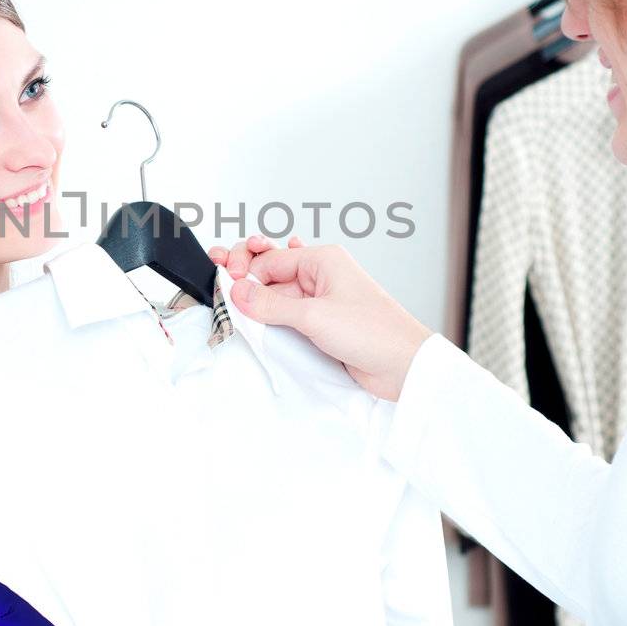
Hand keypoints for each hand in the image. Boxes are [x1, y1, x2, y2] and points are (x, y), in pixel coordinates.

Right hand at [208, 237, 432, 401]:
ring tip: (232, 300)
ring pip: (278, 294)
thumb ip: (271, 304)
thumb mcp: (314, 316)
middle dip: (246, 275)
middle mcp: (321, 276)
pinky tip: (261, 309)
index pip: (270, 259)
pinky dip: (273, 312)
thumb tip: (237, 291)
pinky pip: (289, 314)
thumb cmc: (375, 332)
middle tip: (222, 281)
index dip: (245, 271)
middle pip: (271, 272)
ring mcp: (321, 301)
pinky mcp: (322, 324)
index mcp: (323, 260)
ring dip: (258, 298)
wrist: (404, 366)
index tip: (226, 286)